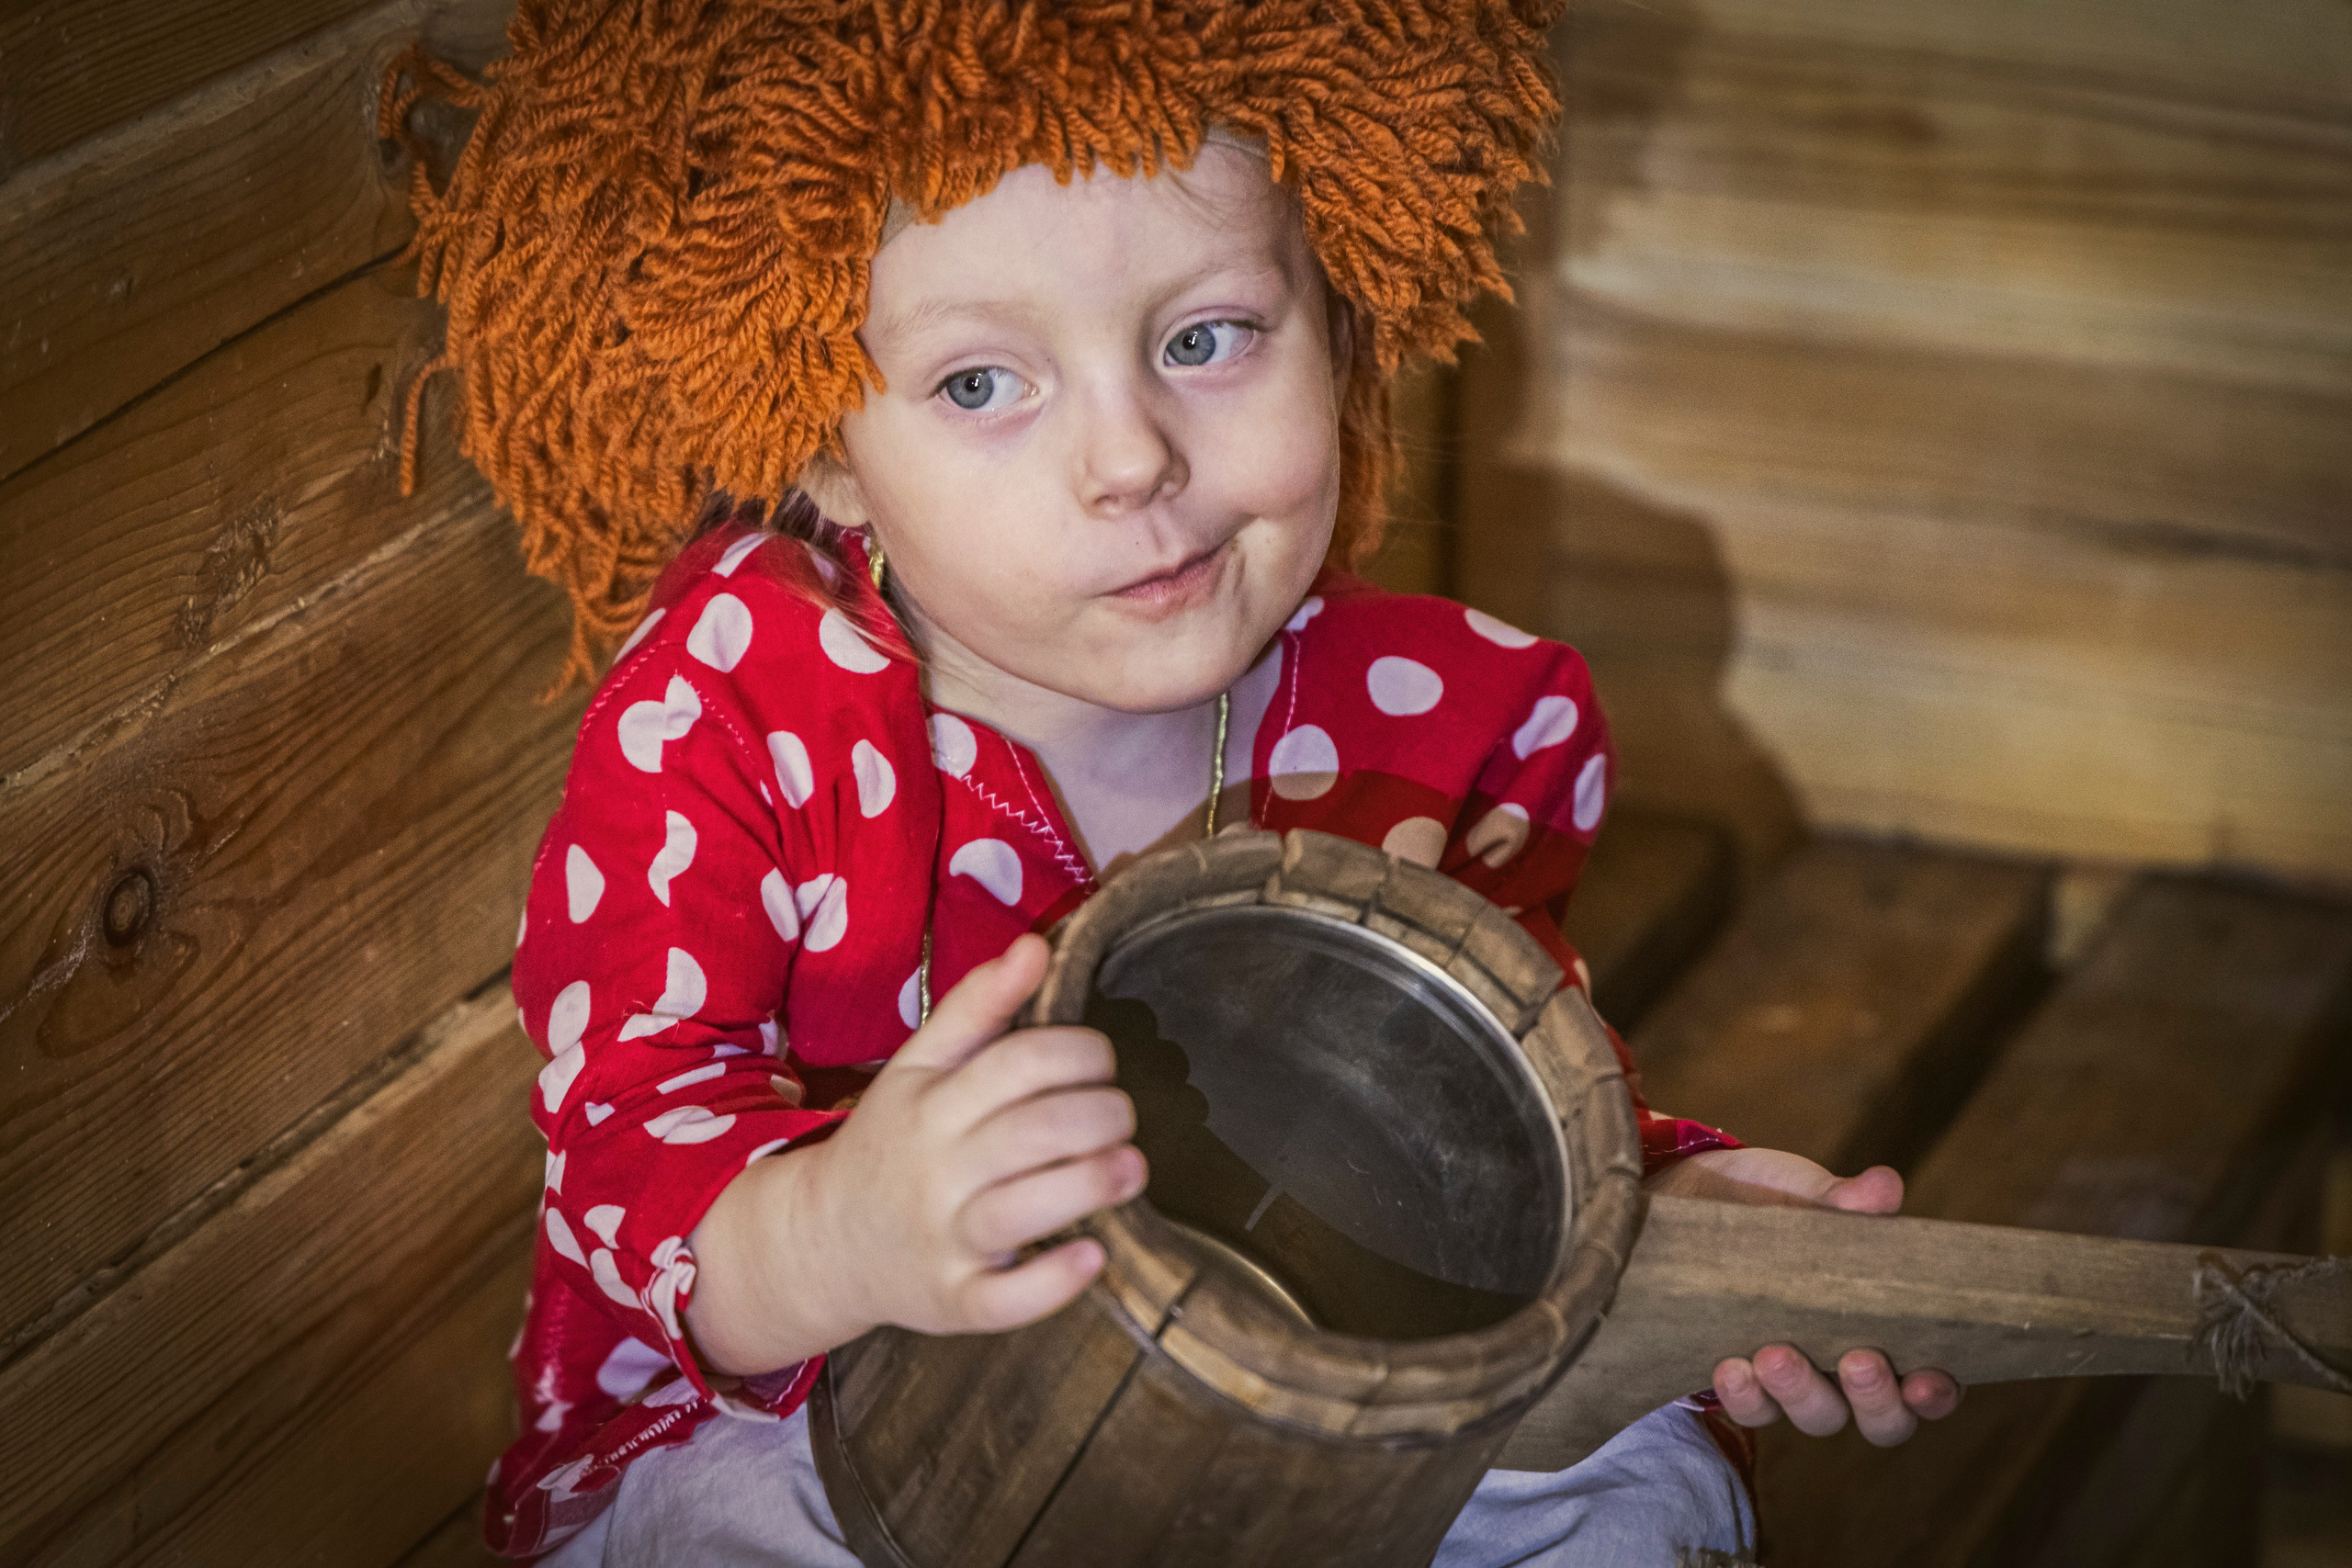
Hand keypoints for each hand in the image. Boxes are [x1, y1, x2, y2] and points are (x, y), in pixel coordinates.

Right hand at [686, 934, 1143, 1371]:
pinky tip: (1093, 1253)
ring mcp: (943, 1239)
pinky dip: (1055, 1279)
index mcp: (930, 1102)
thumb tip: (1036, 945)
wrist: (825, 1240)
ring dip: (1095, 1184)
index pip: (1020, 1061)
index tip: (1099, 1062)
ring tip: (1130, 1169)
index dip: (1081, 1052)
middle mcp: (934, 1169)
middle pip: (1035, 1132)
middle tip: (1121, 1116)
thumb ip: (979, 1004)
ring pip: (1027, 1209)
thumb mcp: (920, 1065)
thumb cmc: (895, 1142)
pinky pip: (1007, 1300)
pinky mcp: (954, 1301)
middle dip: (1103, 1116)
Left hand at [1645, 1147, 1963, 1445]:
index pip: (1930, 1381)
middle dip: (1876, 1399)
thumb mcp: (1809, 1192)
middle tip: (1858, 1360)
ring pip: (1817, 1416)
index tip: (1926, 1379)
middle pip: (1882, 1418)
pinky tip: (1730, 1366)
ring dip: (1801, 1394)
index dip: (1936, 1392)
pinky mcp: (1744, 1378)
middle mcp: (1848, 1364)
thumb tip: (1882, 1188)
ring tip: (1775, 1354)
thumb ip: (1847, 1199)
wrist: (1698, 1194)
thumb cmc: (1778, 1201)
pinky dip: (1745, 1395)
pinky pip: (1752, 1408)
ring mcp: (1798, 1377)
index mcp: (1888, 1324)